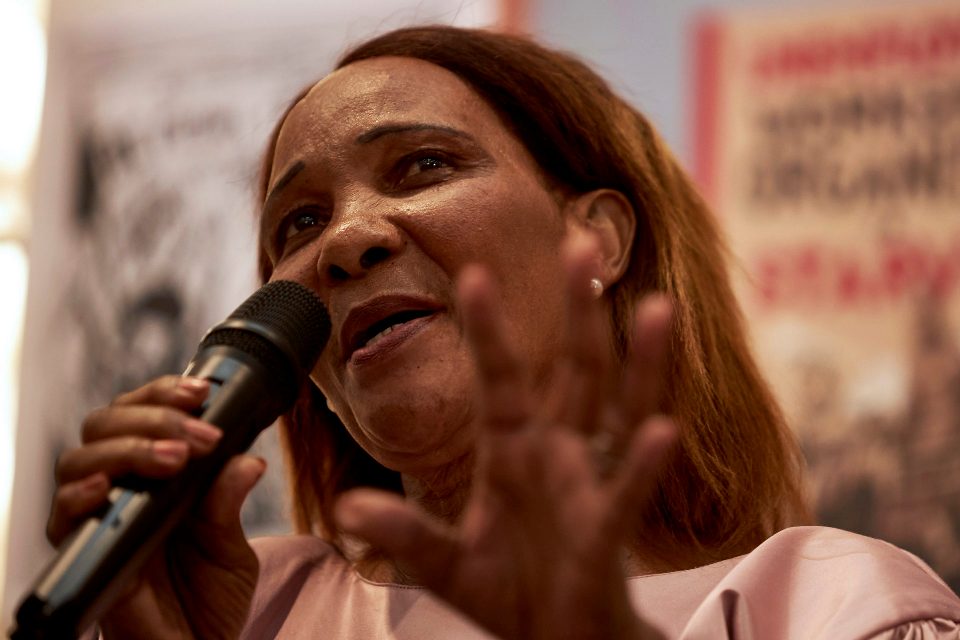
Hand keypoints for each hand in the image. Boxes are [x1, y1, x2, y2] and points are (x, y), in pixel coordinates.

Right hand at [47, 376, 263, 639]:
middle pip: (105, 425)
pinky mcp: (83, 554)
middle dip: (153, 416)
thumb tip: (247, 459)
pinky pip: (61, 517)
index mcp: (155, 474)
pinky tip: (107, 488)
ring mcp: (97, 519)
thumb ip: (228, 500)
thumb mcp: (229, 544)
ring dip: (128, 448)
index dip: (165, 393)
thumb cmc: (207, 598)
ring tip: (175, 458)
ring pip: (80, 459)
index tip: (203, 392)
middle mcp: (119, 489)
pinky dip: (79, 496)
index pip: (141, 412)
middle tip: (199, 436)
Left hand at [334, 236, 676, 639]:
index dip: (488, 329)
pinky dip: (639, 464)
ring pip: (617, 410)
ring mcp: (587, 486)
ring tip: (658, 308)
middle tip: (582, 242)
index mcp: (512, 452)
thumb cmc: (509, 594)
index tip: (472, 273)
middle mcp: (556, 454)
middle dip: (578, 310)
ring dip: (638, 361)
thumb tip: (348, 511)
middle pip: (573, 370)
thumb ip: (406, 535)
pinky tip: (661, 431)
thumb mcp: (445, 565)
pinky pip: (625, 492)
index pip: (501, 377)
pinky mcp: (606, 531)